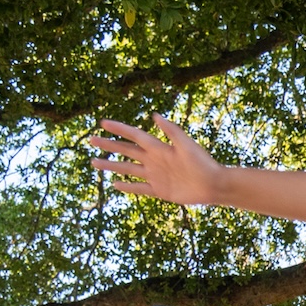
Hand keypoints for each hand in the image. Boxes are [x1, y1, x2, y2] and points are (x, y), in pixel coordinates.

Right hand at [89, 115, 227, 205]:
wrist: (214, 185)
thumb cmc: (203, 163)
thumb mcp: (187, 144)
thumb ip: (171, 131)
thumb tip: (154, 115)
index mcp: (160, 147)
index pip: (135, 135)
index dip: (119, 129)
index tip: (103, 123)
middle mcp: (154, 160)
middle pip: (126, 151)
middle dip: (109, 146)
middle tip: (91, 140)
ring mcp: (155, 175)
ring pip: (128, 169)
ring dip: (111, 166)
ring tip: (94, 162)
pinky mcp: (159, 190)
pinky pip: (139, 188)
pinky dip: (127, 187)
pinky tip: (115, 184)